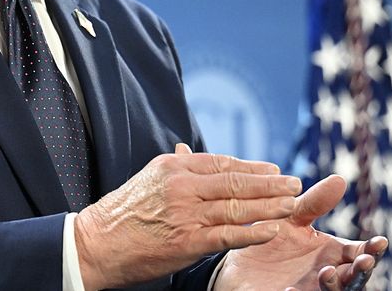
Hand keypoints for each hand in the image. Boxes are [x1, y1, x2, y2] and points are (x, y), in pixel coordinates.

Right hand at [73, 144, 302, 289]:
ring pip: (238, 207)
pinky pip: (228, 235)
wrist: (96, 242)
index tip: (274, 170)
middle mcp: (182, 186)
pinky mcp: (188, 241)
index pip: (222, 163)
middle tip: (295, 183)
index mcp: (173, 167)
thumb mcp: (148, 179)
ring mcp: (186, 213)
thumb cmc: (122, 212)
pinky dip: (253, 232)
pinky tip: (272, 230)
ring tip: (292, 205)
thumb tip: (189, 150)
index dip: (252, 167)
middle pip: (236, 182)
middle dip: (270, 184)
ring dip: (270, 206)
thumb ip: (175, 167)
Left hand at [213, 174, 388, 289]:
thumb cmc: (271, 239)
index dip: (372, 249)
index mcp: (332, 254)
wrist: (238, 262)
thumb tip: (340, 179)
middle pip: (353, 278)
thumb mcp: (292, 217)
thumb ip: (314, 203)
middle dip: (360, 271)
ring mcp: (309, 290)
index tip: (381, 241)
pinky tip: (291, 290)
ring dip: (334, 285)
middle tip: (364, 261)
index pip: (359, 252)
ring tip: (329, 273)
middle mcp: (326, 275)